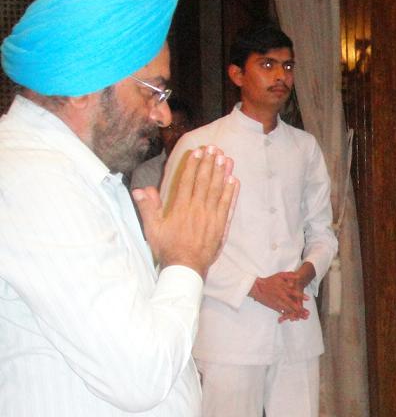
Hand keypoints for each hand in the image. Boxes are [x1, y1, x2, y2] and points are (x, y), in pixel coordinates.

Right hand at [133, 145, 238, 278]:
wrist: (186, 268)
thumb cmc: (167, 248)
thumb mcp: (152, 229)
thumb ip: (147, 208)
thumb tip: (140, 190)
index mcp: (180, 208)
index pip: (187, 181)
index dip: (193, 165)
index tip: (198, 152)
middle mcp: (197, 209)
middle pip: (204, 182)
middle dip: (209, 164)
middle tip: (214, 149)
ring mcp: (211, 217)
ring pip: (218, 191)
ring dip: (222, 173)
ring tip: (226, 158)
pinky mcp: (220, 226)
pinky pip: (227, 206)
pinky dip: (231, 193)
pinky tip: (233, 180)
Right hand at [250, 263, 315, 322]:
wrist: (258, 288)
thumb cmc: (270, 281)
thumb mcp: (280, 275)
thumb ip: (290, 275)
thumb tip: (299, 276)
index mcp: (283, 288)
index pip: (293, 292)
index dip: (300, 295)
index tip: (308, 298)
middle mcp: (280, 296)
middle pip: (290, 303)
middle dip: (298, 308)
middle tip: (305, 311)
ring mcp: (277, 302)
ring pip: (287, 309)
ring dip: (294, 313)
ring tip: (301, 317)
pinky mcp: (274, 307)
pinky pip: (281, 312)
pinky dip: (287, 315)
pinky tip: (292, 318)